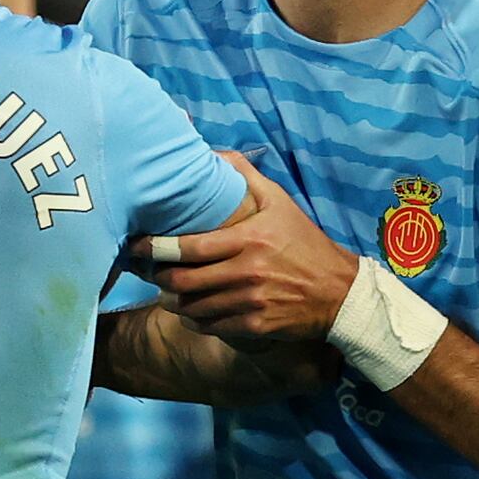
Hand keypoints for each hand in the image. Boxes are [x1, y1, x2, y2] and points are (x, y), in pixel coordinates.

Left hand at [147, 159, 358, 346]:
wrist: (340, 292)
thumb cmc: (306, 243)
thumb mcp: (281, 202)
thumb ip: (246, 176)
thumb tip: (213, 152)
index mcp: (249, 239)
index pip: (189, 247)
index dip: (155, 248)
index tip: (137, 245)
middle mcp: (247, 272)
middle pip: (183, 281)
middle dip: (158, 277)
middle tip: (149, 271)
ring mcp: (250, 302)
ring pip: (192, 307)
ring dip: (173, 301)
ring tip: (167, 292)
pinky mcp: (255, 326)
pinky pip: (211, 326)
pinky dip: (196, 320)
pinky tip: (193, 311)